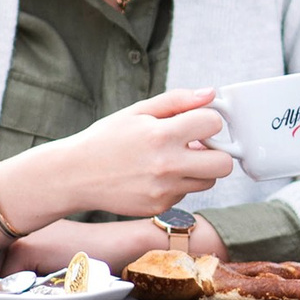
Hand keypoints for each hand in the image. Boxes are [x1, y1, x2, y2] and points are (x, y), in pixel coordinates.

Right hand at [0, 88, 232, 233]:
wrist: (75, 175)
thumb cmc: (106, 138)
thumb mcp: (137, 111)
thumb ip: (177, 101)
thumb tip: (210, 94)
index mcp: (161, 134)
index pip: (214, 124)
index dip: (208, 120)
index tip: (196, 122)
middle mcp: (167, 165)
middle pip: (224, 163)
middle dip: (217, 151)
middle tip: (197, 146)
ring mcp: (164, 189)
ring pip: (209, 181)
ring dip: (200, 169)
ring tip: (175, 159)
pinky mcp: (160, 206)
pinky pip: (186, 193)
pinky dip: (178, 183)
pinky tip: (156, 175)